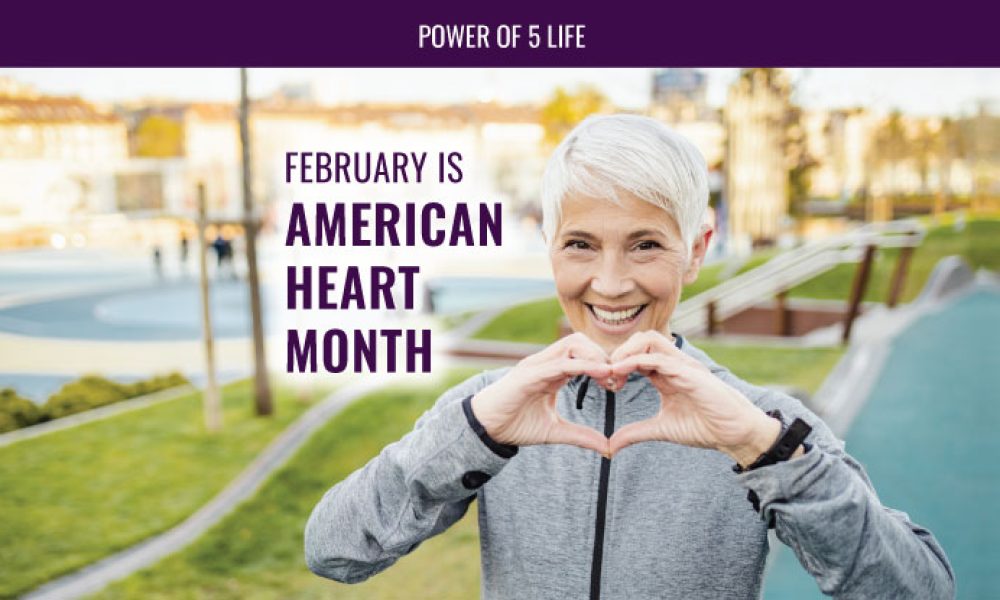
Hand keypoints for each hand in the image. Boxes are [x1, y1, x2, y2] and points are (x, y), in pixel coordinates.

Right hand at [471, 332, 614, 455]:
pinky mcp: (529, 373)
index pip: (583, 353)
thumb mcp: (555, 431)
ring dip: (594, 356)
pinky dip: (582, 365)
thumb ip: (580, 436)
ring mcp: (537, 365)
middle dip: (602, 355)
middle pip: (580, 341)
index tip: (617, 383)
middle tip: (616, 379)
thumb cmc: (515, 424)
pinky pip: (560, 363)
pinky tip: (599, 374)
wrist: (486, 428)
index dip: (603, 364)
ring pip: (572, 344)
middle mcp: (546, 363)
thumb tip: (607, 448)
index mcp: (553, 371)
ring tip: (609, 375)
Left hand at [607, 331, 780, 464]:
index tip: (605, 383)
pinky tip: (620, 373)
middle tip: (605, 375)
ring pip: (649, 339)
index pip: (637, 354)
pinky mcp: (690, 372)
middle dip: (618, 352)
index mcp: (666, 373)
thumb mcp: (662, 429)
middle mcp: (674, 364)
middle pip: (641, 338)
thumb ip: (636, 432)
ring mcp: (683, 365)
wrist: (735, 434)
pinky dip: (636, 361)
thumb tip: (611, 445)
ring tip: (611, 371)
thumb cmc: (705, 427)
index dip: (617, 364)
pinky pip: (659, 357)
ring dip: (625, 352)